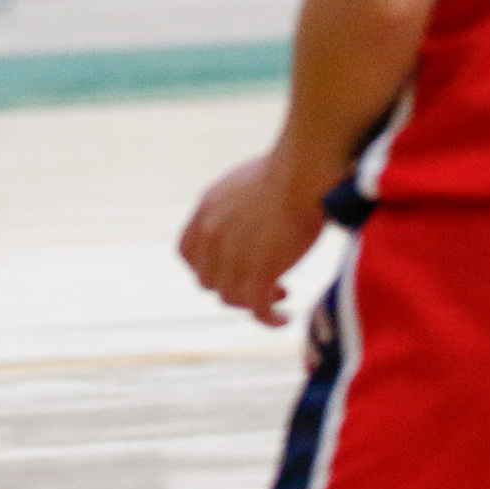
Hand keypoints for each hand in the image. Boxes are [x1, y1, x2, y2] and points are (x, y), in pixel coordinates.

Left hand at [179, 150, 329, 325]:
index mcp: (205, 212)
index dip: (206, 267)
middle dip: (232, 285)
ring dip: (253, 301)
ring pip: (230, 297)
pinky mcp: (259, 272)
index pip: (188, 253)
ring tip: (280, 293)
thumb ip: (234, 204)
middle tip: (264, 281)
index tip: (231, 270)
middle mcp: (211, 236)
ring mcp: (232, 255)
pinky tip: (285, 318)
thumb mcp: (243, 183)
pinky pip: (256, 308)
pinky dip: (268, 318)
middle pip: (207, 279)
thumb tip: (249, 211)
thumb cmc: (287, 170)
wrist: (301, 174)